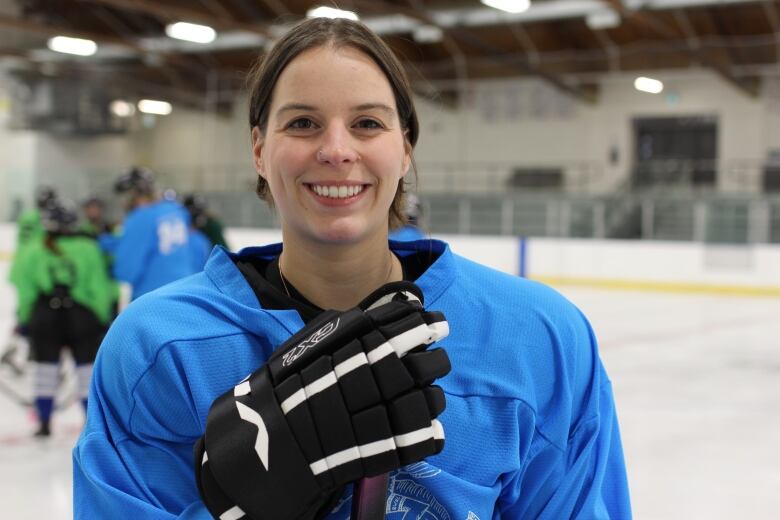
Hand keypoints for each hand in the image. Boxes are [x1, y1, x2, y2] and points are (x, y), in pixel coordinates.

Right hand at [194, 281, 449, 519]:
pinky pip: (421, 439)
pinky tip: (430, 428)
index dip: (425, 324)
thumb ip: (350, 327)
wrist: (267, 438)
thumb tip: (386, 312)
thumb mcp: (311, 343)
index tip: (437, 324)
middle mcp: (373, 375)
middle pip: (425, 363)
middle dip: (437, 359)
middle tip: (437, 359)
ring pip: (429, 400)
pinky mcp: (382, 447)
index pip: (403, 326)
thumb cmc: (287, 385)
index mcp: (355, 346)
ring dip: (435, 396)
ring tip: (430, 395)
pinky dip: (431, 433)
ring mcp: (380, 412)